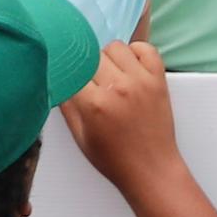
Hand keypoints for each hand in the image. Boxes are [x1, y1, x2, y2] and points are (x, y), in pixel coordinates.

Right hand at [61, 40, 186, 190]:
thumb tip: (57, 83)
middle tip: (92, 83)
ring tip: (111, 75)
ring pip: (115, 47)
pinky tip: (130, 67)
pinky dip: (136, 52)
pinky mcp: (158, 79)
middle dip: (87, 68)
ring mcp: (140, 81)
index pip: (72, 70)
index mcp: (94, 104)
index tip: (67, 74)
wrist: (150, 169)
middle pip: (92, 55)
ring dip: (109, 58)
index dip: (67, 72)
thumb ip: (67, 107)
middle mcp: (118, 88)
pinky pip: (145, 48)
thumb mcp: (81, 137)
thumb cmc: (115, 159)